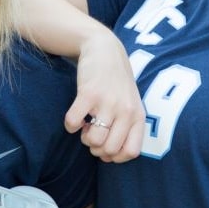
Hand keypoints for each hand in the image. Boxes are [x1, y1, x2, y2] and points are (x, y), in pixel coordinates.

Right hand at [65, 31, 144, 161]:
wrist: (105, 50)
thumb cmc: (117, 83)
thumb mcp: (131, 104)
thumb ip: (127, 128)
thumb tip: (110, 157)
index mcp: (138, 116)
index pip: (131, 152)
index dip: (115, 156)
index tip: (106, 147)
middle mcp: (126, 110)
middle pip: (109, 150)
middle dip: (96, 148)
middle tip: (93, 134)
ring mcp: (107, 102)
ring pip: (93, 141)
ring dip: (84, 138)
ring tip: (86, 124)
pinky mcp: (88, 93)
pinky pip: (73, 123)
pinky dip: (70, 125)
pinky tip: (76, 116)